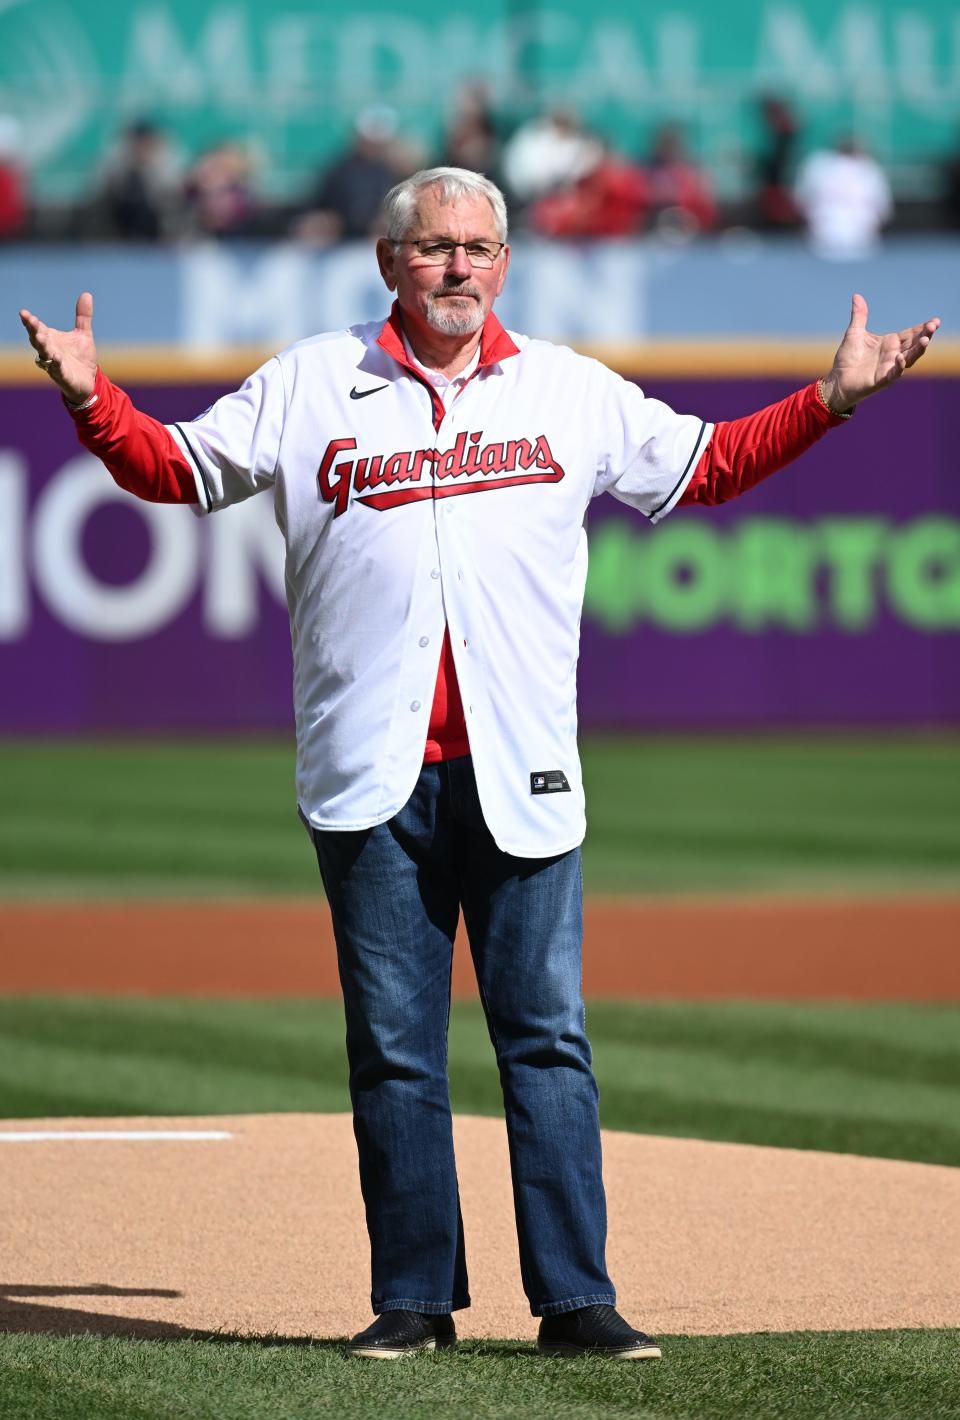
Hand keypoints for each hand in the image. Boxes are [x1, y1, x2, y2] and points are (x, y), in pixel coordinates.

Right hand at [19, 291, 97, 404]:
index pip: (37, 328)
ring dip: (42, 345)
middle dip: (33, 330)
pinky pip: (58, 369)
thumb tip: (87, 294)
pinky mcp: (63, 376)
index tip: (24, 313)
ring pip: (44, 354)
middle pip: (37, 339)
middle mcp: (49, 350)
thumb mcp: (83, 335)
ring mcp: (54, 364)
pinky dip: (57, 364)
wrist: (89, 381)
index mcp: (51, 339)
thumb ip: (83, 316)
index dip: (30, 321)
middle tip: (30, 320)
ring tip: (40, 336)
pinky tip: (57, 357)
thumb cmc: (81, 358)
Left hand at [820, 293, 939, 413]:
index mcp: (890, 343)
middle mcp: (893, 355)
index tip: (935, 320)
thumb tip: (856, 295)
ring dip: (918, 350)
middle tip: (934, 325)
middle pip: (914, 345)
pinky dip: (899, 366)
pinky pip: (894, 373)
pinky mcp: (882, 380)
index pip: (911, 334)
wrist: (837, 381)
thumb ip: (859, 316)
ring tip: (925, 340)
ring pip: (909, 359)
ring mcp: (889, 368)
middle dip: (925, 335)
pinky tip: (900, 357)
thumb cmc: (847, 358)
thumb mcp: (854, 333)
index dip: (922, 328)